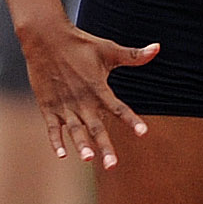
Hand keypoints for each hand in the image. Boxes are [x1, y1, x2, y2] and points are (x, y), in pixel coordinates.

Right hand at [20, 16, 159, 168]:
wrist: (45, 38)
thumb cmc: (80, 44)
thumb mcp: (108, 49)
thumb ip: (133, 55)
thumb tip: (158, 48)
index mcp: (98, 88)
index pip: (118, 108)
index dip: (131, 120)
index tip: (144, 133)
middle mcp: (82, 100)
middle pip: (96, 127)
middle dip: (105, 147)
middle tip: (112, 165)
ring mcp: (64, 105)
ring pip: (75, 130)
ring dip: (81, 145)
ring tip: (88, 159)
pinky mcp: (47, 106)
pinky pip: (52, 128)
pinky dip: (56, 141)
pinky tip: (62, 156)